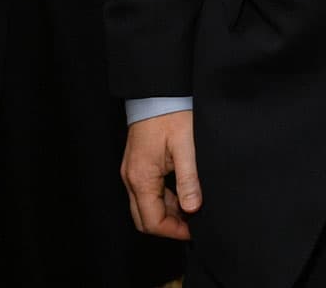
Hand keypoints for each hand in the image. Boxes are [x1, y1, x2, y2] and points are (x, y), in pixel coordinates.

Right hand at [120, 109, 199, 240]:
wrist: (156, 93)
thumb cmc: (170, 115)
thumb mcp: (186, 147)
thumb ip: (188, 180)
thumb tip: (193, 208)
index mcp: (141, 178)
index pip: (152, 222)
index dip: (174, 231)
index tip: (194, 229)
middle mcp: (131, 179)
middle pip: (144, 219)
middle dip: (168, 226)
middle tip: (193, 223)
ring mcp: (131, 172)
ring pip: (145, 207)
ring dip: (167, 212)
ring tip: (191, 206)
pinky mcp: (136, 166)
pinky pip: (146, 193)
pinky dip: (163, 199)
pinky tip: (182, 192)